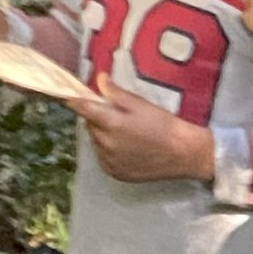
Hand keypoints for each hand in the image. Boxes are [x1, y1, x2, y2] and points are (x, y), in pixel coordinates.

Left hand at [73, 80, 214, 182]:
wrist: (183, 154)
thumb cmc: (164, 125)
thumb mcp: (141, 104)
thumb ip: (116, 94)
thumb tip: (99, 79)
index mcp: (111, 124)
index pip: (84, 110)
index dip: (75, 101)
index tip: (69, 96)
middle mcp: (105, 145)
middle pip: (90, 126)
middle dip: (97, 118)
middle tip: (114, 114)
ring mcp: (109, 162)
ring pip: (96, 142)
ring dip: (102, 135)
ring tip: (124, 132)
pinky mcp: (116, 173)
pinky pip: (104, 157)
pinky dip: (109, 150)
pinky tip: (126, 147)